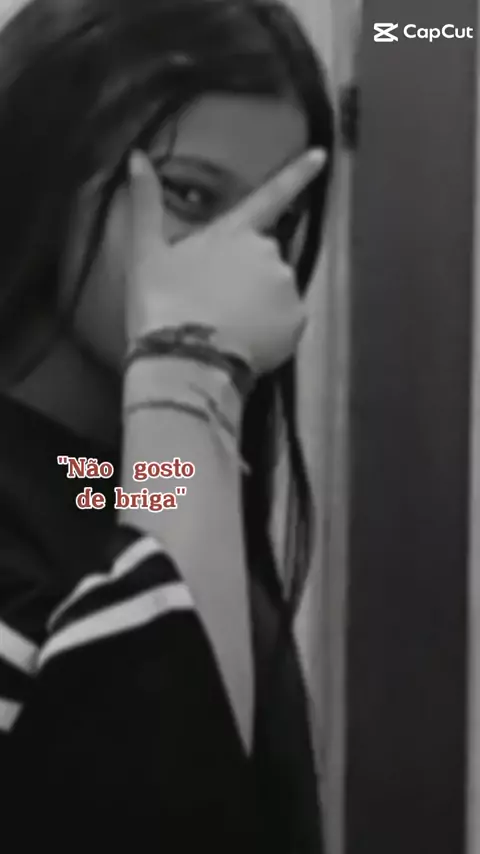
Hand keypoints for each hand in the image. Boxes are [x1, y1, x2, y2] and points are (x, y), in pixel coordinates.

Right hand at [126, 146, 325, 375]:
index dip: (298, 174)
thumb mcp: (145, 253)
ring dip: (259, 305)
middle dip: (247, 276)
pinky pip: (286, 324)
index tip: (323, 155)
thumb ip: (146, 203)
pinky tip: (245, 343)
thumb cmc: (160, 304)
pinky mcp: (297, 321)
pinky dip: (271, 332)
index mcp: (234, 232)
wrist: (183, 359)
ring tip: (226, 329)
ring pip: (276, 292)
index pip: (270, 195)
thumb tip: (136, 156)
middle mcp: (267, 251)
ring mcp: (285, 286)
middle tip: (215, 304)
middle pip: (264, 259)